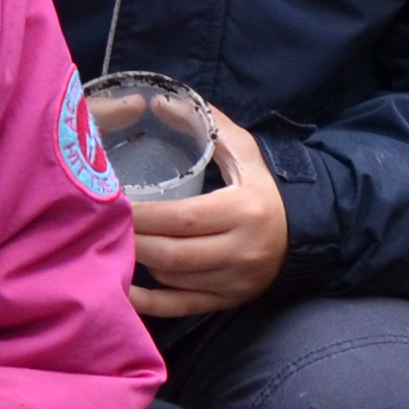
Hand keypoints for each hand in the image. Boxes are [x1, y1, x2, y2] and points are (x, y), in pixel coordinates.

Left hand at [130, 109, 289, 318]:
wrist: (304, 232)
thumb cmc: (265, 189)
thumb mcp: (245, 152)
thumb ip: (207, 125)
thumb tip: (161, 102)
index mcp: (244, 211)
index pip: (183, 218)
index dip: (144, 215)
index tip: (115, 202)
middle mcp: (241, 251)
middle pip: (173, 254)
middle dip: (134, 241)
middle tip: (105, 225)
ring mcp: (234, 281)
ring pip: (174, 279)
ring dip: (140, 263)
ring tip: (114, 244)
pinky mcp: (228, 301)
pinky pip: (181, 307)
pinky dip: (150, 302)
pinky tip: (125, 290)